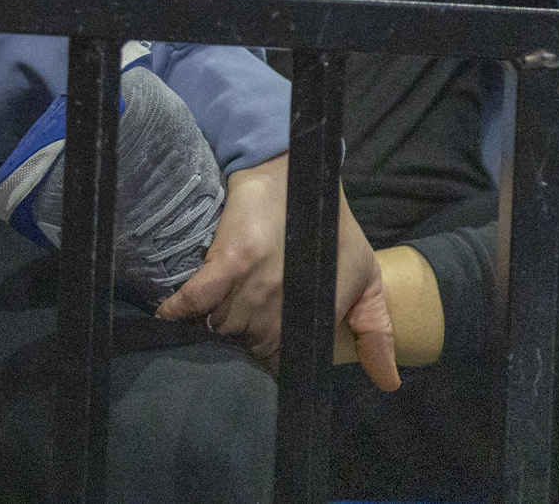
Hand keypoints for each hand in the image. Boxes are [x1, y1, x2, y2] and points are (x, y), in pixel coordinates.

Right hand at [155, 155, 398, 389]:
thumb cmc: (333, 228)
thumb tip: (390, 384)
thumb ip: (376, 331)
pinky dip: (181, 308)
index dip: (275, 360)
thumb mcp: (365, 278)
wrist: (296, 173)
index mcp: (316, 310)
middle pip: (250, 344)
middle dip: (243, 343)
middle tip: (239, 331)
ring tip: (214, 318)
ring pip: (223, 325)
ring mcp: (254, 282)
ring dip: (215, 326)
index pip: (286, 359)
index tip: (267, 354)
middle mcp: (284, 302)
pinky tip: (169, 316)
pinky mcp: (227, 260)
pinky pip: (198, 296)